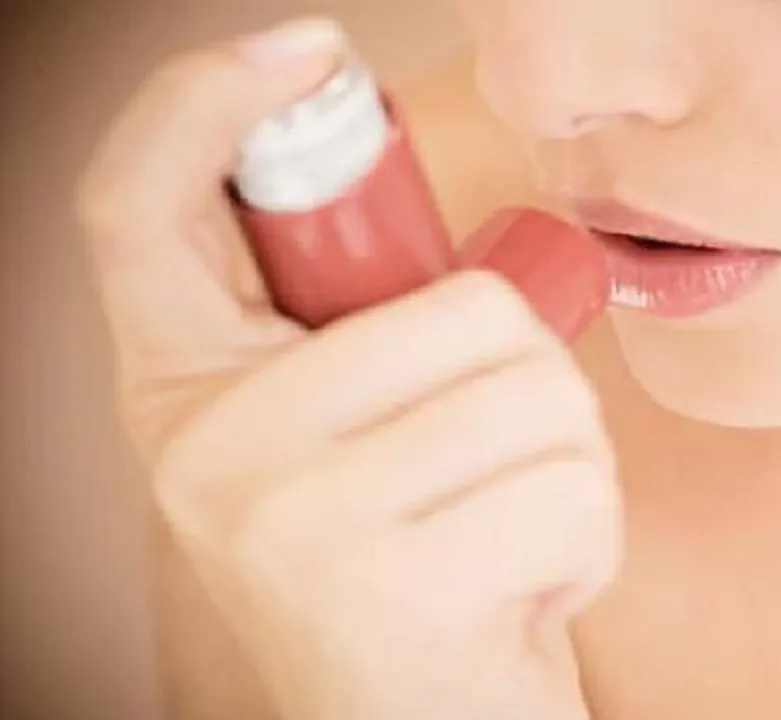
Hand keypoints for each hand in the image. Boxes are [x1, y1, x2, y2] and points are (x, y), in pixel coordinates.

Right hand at [76, 18, 618, 719]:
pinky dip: (588, 542)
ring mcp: (283, 516)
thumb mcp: (369, 440)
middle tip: (498, 463)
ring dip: (569, 467)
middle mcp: (206, 448)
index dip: (201, 102)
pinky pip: (569, 491)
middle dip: (536, 374)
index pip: (138, 207)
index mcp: (189, 393)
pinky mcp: (382, 588)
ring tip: (505, 537)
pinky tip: (523, 595)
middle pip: (459, 304)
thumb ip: (383, 335)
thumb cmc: (428, 572)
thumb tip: (496, 250)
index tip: (304, 53)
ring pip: (534, 391)